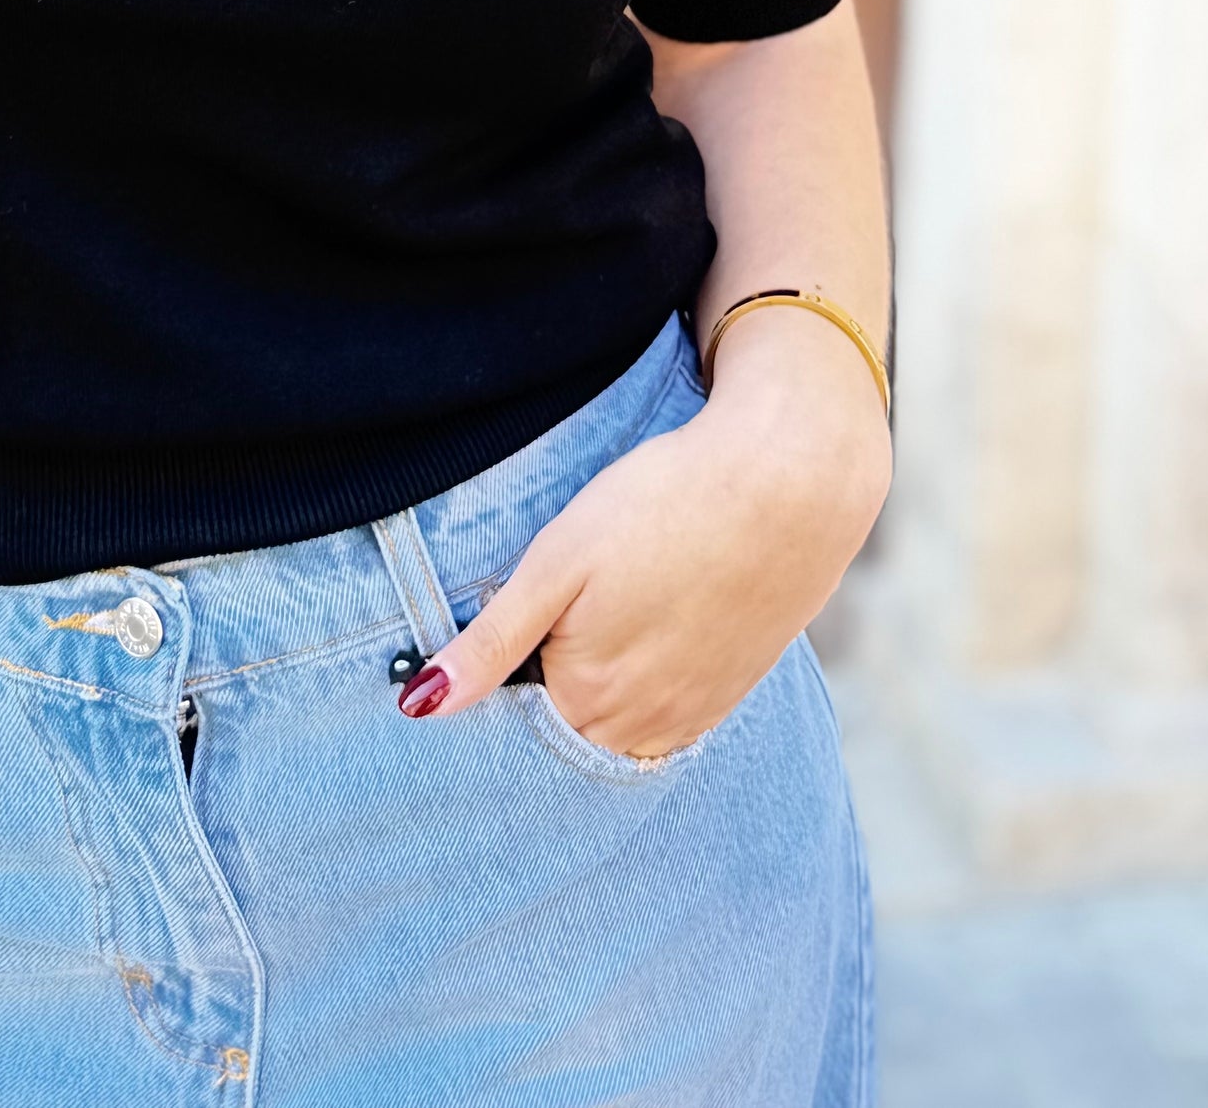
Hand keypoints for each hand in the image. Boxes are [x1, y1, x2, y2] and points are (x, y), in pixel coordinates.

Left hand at [405, 313, 891, 758]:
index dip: (502, 669)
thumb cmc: (662, 506)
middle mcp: (643, 726)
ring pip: (620, 721)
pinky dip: (651, 677)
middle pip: (567, 725)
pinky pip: (670, 710)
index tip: (517, 616)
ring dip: (604, 684)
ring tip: (616, 602)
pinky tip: (655, 617)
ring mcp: (695, 714)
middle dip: (549, 681)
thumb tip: (418, 707)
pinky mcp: (732, 691)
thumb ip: (490, 642)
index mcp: (587, 698)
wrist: (788, 481)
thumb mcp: (557, 562)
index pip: (514, 718)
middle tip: (572, 596)